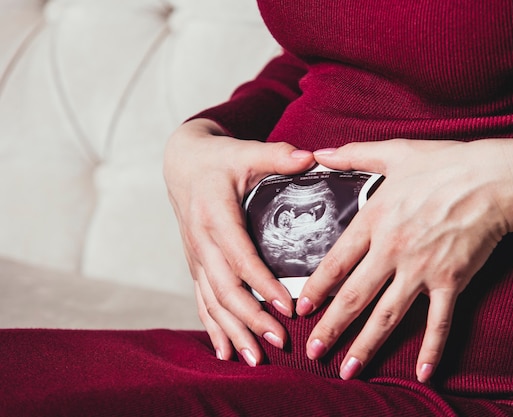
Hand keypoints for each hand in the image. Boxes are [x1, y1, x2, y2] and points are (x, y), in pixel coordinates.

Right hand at [163, 118, 314, 364]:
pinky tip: (227, 353)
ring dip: (233, 332)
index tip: (288, 307)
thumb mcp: (246, 151)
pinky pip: (202, 301)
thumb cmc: (219, 159)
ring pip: (211, 301)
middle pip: (224, 288)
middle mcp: (201, 241)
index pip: (240, 255)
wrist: (181, 165)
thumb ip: (278, 155)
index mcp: (215, 214)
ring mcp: (196, 257)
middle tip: (281, 341)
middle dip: (251, 318)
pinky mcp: (196, 265)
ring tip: (257, 359)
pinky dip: (213, 328)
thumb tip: (313, 158)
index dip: (262, 283)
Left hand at [296, 138, 512, 381]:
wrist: (494, 178)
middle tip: (314, 351)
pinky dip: (432, 348)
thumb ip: (352, 155)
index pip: (335, 262)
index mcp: (375, 220)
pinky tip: (423, 373)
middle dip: (331, 328)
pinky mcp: (452, 281)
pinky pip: (439, 321)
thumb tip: (318, 152)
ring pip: (387, 315)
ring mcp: (422, 269)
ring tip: (347, 370)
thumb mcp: (394, 152)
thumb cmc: (445, 163)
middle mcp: (393, 249)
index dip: (316, 288)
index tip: (303, 308)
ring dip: (365, 345)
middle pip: (354, 297)